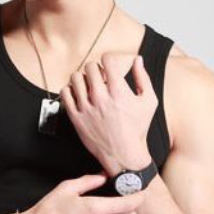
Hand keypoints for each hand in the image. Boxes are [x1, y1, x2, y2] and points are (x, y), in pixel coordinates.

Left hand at [60, 52, 157, 173]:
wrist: (124, 154)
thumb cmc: (138, 128)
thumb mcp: (149, 102)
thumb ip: (143, 78)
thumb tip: (137, 59)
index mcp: (119, 91)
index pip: (106, 59)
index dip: (108, 59)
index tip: (109, 66)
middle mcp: (101, 97)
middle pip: (90, 67)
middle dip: (96, 69)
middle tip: (99, 77)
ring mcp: (86, 107)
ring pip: (75, 78)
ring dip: (82, 78)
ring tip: (88, 85)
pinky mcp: (76, 118)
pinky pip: (65, 93)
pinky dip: (70, 90)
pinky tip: (78, 94)